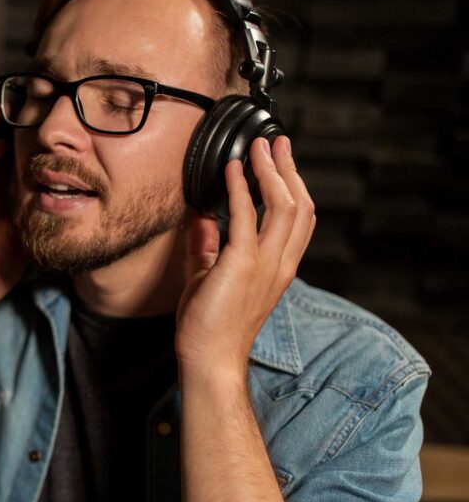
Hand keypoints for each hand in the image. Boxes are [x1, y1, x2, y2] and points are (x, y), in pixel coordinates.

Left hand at [175, 136, 314, 377]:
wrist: (209, 359)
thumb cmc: (209, 326)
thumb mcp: (209, 276)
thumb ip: (207, 244)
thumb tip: (201, 215)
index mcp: (279, 267)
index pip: (299, 218)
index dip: (293, 185)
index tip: (281, 160)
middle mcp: (280, 263)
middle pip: (300, 205)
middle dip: (290, 169)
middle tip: (276, 142)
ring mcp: (265, 264)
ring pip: (285, 206)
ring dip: (271, 171)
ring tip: (259, 148)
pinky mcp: (241, 265)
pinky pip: (245, 217)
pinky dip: (241, 189)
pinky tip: (233, 171)